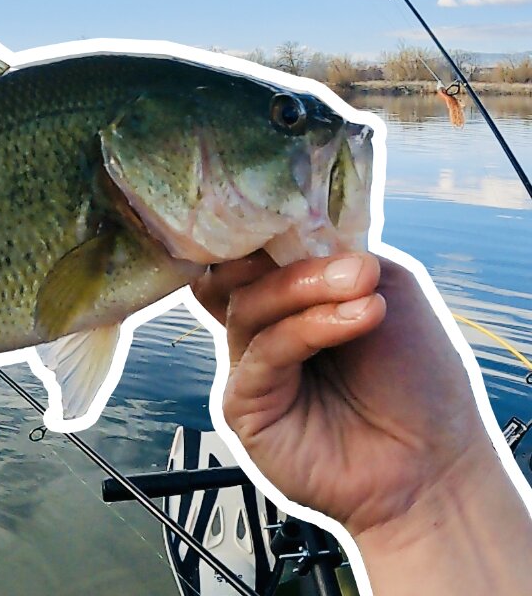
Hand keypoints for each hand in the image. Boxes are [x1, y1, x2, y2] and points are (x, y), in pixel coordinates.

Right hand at [192, 252, 531, 594]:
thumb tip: (291, 235)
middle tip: (339, 256)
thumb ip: (337, 255)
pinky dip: (308, 329)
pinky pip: (261, 354)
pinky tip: (356, 320)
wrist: (434, 462)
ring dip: (307, 288)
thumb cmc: (418, 382)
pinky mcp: (244, 405)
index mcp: (289, 301)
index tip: (293, 207)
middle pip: (234, 273)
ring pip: (248, 306)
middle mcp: (263, 331)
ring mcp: (251, 367)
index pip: (250, 253)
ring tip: (363, 289)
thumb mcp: (388, 289)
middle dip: (279, 254)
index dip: (261, 228)